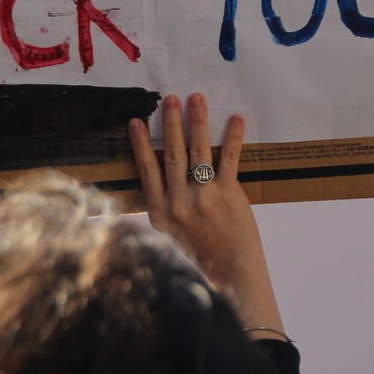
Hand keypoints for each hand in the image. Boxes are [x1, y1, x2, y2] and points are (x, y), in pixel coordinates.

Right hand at [130, 93, 285, 337]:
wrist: (230, 274)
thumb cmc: (201, 255)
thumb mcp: (171, 234)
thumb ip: (167, 207)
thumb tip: (164, 179)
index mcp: (160, 213)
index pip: (147, 170)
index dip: (142, 144)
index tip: (137, 121)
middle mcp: (178, 202)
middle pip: (172, 154)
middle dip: (171, 123)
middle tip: (170, 98)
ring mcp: (203, 197)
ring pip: (198, 151)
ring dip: (197, 122)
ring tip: (196, 99)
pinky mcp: (228, 194)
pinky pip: (229, 159)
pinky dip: (233, 137)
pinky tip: (236, 119)